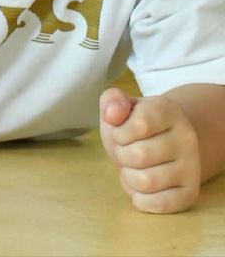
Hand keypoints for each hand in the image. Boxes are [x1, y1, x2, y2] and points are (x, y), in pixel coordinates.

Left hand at [99, 87, 200, 213]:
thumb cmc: (134, 125)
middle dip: (121, 155)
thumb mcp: (120, 106)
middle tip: (126, 151)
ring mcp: (192, 167)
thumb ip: (112, 100)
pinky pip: (160, 204)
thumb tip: (112, 115)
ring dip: (128, 177)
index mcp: (168, 110)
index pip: (140, 125)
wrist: (162, 142)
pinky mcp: (190, 193)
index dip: (120, 132)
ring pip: (147, 182)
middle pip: (138, 156)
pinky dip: (140, 199)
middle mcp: (186, 138)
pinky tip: (139, 187)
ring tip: (132, 167)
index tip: (121, 132)